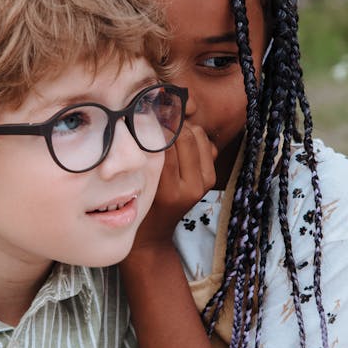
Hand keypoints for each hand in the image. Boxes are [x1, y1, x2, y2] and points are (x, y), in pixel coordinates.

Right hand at [133, 123, 216, 250]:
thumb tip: (146, 121)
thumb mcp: (136, 184)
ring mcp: (205, 182)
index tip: (145, 116)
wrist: (156, 231)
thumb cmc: (137, 206)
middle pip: (186, 137)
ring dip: (183, 127)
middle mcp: (193, 187)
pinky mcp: (211, 178)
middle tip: (156, 116)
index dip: (156, 127)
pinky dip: (193, 136)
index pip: (167, 147)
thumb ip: (144, 158)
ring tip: (166, 128)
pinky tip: (178, 140)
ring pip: (199, 136)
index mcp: (170, 191)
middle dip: (171, 122)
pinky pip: (206, 144)